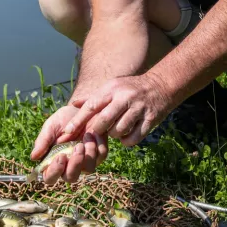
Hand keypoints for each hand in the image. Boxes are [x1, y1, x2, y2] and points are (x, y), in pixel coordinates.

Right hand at [31, 105, 106, 184]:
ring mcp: (85, 161)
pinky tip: (93, 132)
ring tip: (86, 136)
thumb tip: (33, 157)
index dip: (54, 171)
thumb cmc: (62, 120)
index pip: (50, 177)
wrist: (80, 108)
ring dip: (88, 154)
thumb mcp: (51, 127)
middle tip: (77, 147)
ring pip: (89, 169)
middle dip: (75, 165)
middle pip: (71, 177)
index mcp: (54, 161)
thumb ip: (43, 141)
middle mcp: (70, 165)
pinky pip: (101, 155)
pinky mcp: (99, 153)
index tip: (60, 156)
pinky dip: (98, 144)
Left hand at [59, 74, 173, 147]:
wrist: (160, 85)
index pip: (91, 106)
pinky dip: (127, 141)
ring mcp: (138, 108)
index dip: (78, 121)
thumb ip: (93, 97)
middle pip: (104, 120)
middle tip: (96, 134)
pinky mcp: (150, 119)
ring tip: (117, 130)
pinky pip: (133, 138)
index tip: (66, 133)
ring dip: (115, 135)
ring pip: (119, 131)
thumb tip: (73, 104)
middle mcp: (125, 97)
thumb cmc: (130, 88)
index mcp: (112, 89)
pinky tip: (127, 135)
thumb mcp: (112, 86)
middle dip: (97, 131)